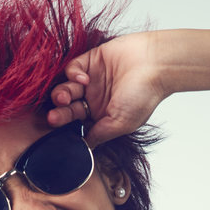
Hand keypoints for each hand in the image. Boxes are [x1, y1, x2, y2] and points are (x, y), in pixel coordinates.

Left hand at [45, 31, 168, 145]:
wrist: (156, 64)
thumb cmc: (145, 95)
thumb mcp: (122, 123)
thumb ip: (100, 134)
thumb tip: (84, 147)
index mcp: (102, 117)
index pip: (77, 126)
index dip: (67, 129)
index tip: (59, 133)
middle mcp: (94, 100)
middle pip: (68, 109)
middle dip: (60, 114)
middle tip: (53, 117)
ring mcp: (91, 81)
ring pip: (66, 89)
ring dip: (61, 94)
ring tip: (65, 97)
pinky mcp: (89, 61)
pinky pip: (72, 69)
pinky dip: (72, 74)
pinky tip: (84, 78)